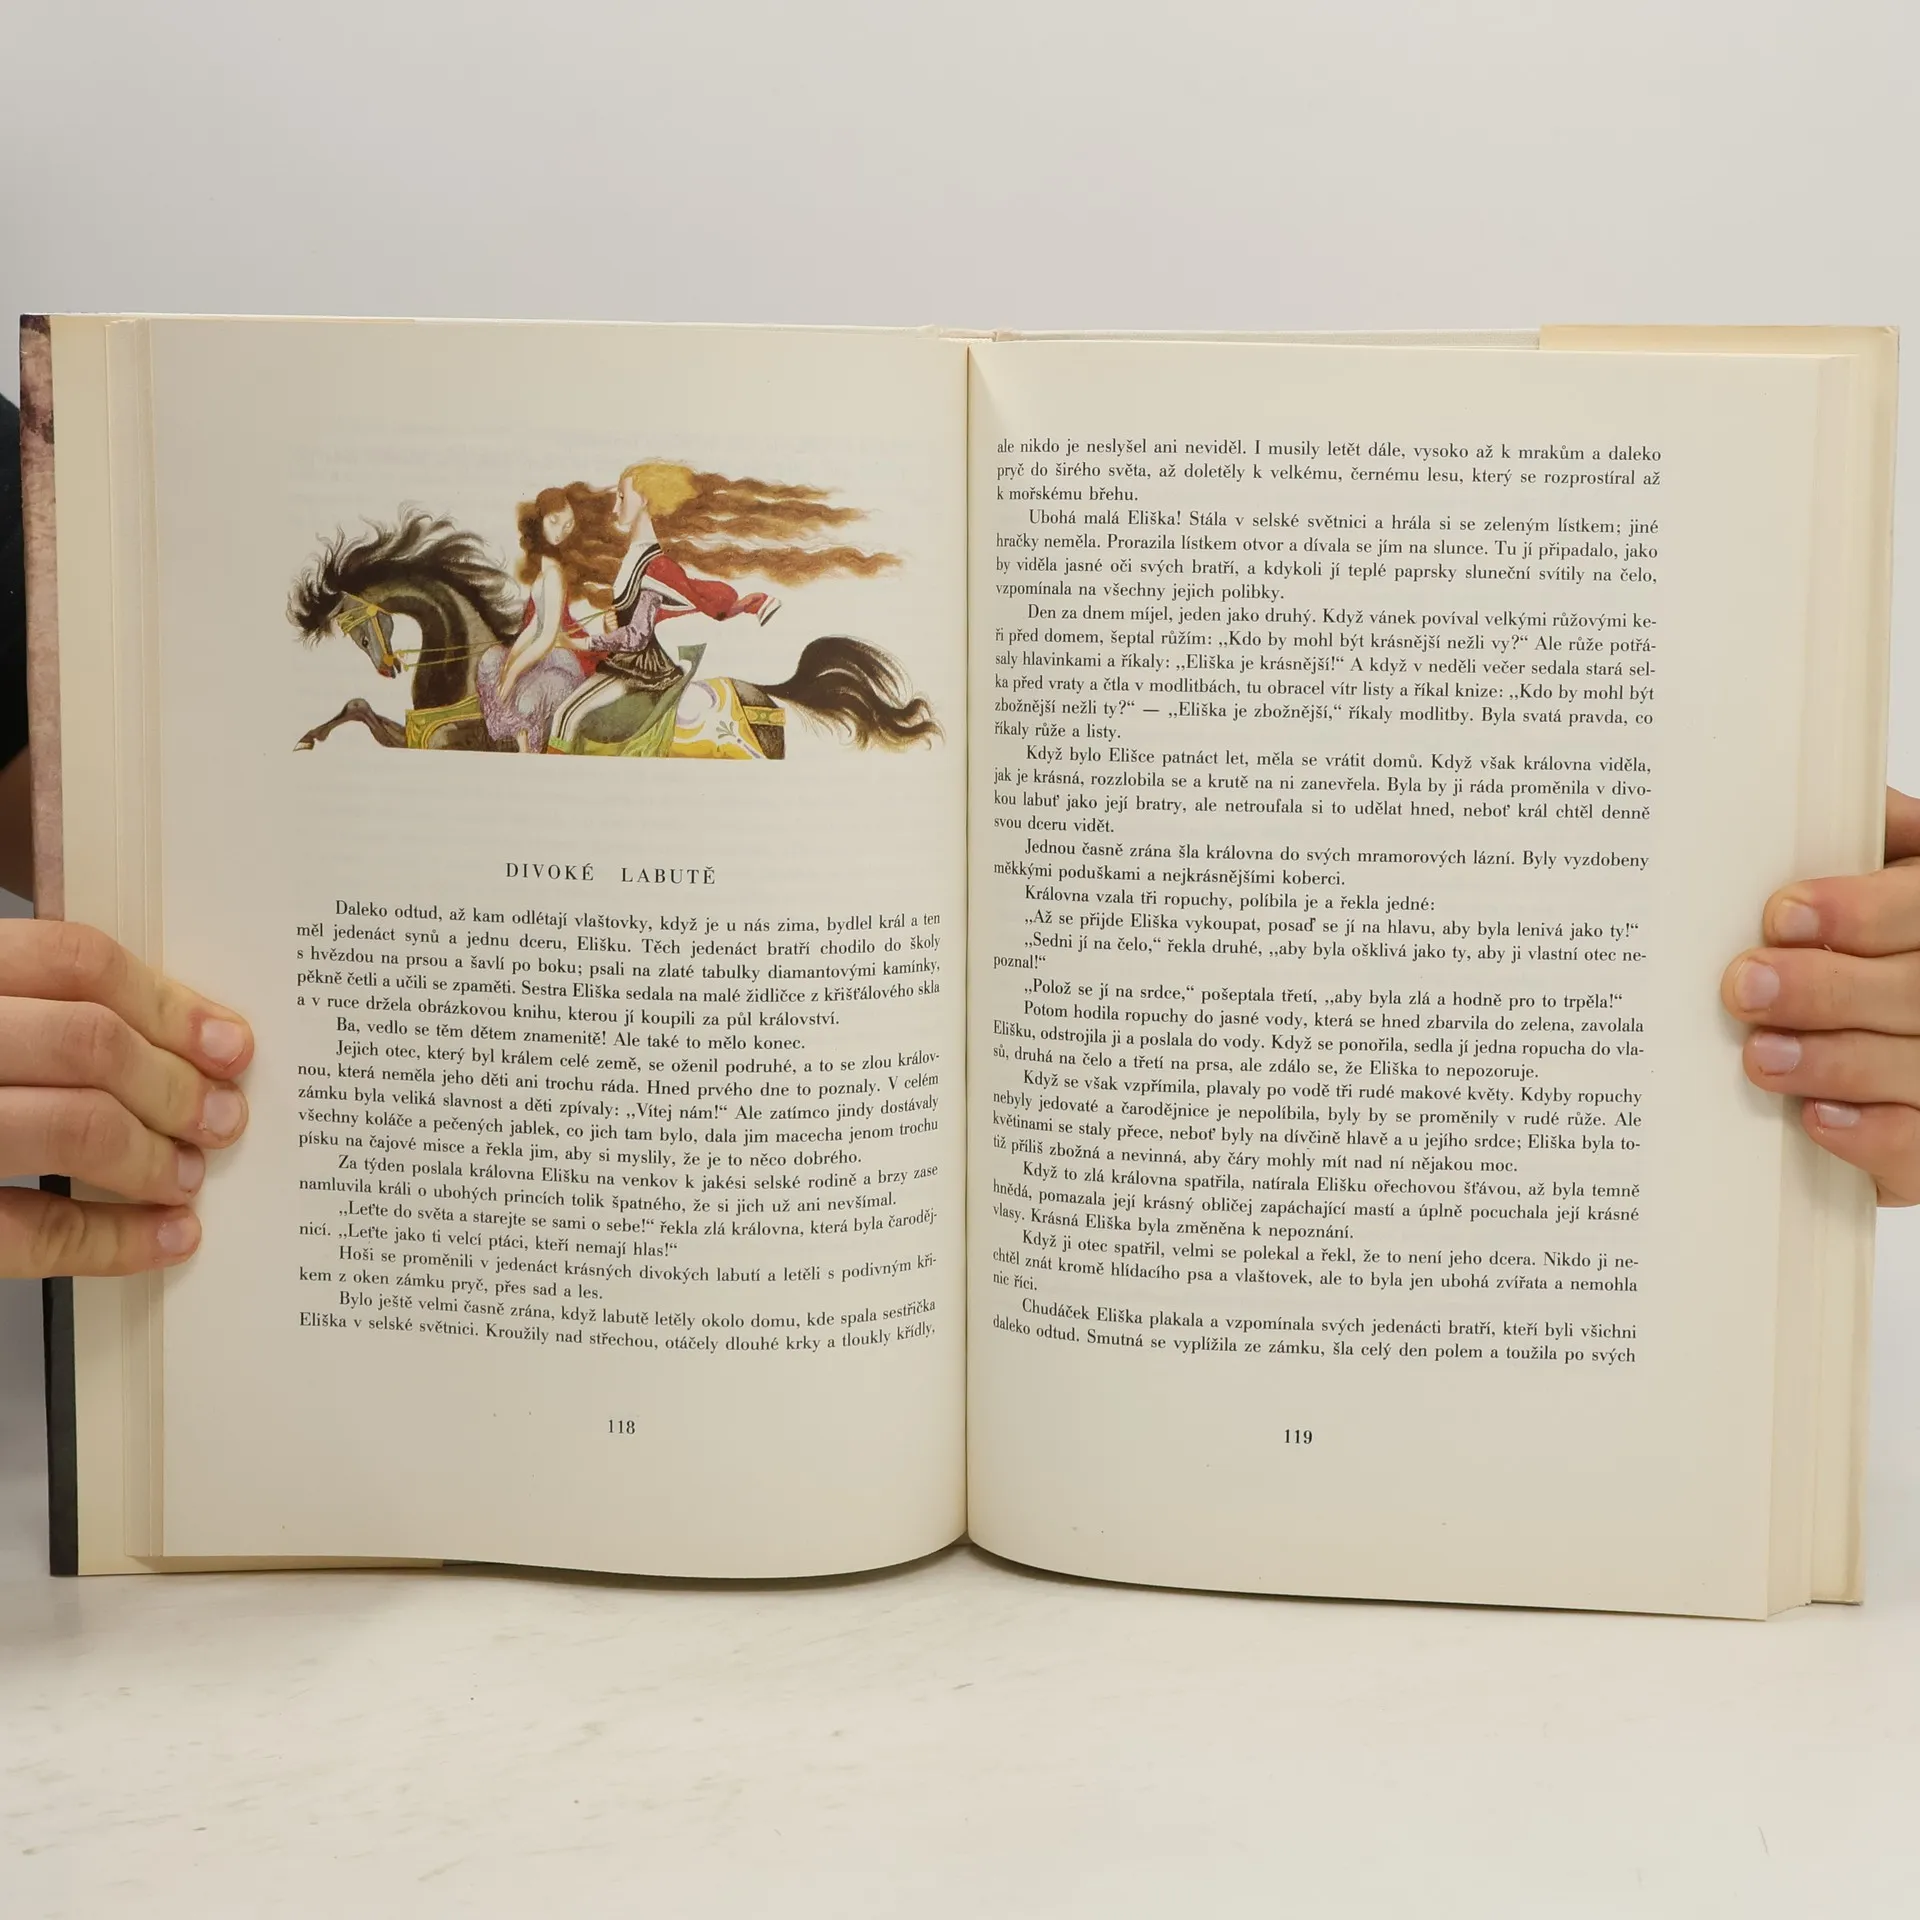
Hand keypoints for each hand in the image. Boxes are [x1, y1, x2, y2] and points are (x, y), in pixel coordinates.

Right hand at [0, 922, 251, 1274]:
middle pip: (88, 1042)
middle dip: (175, 1085)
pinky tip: (165, 1238)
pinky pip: (31, 1230)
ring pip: (74, 1124)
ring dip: (154, 1156)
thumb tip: (176, 1038)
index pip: (72, 959)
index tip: (230, 1043)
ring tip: (188, 1175)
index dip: (167, 1002)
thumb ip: (27, 1009)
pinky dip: (116, 1240)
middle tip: (222, 1117)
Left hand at [1724, 788, 1919, 1203]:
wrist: (1877, 1043)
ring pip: (1917, 1067)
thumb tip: (1805, 797)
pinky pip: (1918, 1148)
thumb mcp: (1872, 880)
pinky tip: (1814, 1119)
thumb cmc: (1861, 950)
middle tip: (1744, 986)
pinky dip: (1868, 1135)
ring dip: (1834, 1062)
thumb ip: (1860, 842)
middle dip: (1827, 988)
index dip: (1861, 909)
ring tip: (1760, 1056)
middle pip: (1919, 989)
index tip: (1782, 912)